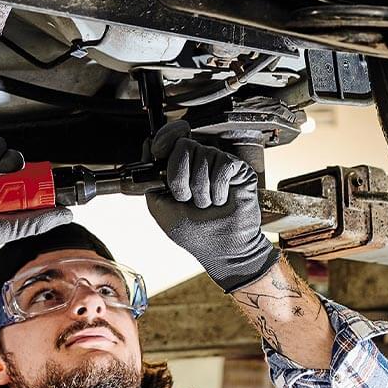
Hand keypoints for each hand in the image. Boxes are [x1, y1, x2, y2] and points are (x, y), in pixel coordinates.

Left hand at [145, 120, 278, 291]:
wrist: (221, 248)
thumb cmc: (194, 233)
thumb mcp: (161, 210)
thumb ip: (151, 184)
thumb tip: (150, 160)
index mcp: (180, 169)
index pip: (170, 138)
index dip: (163, 139)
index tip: (157, 152)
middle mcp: (199, 162)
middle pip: (183, 145)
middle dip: (179, 177)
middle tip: (186, 198)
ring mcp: (218, 163)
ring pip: (203, 155)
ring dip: (200, 189)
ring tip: (207, 205)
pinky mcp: (237, 169)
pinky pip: (222, 164)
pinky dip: (218, 188)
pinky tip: (221, 200)